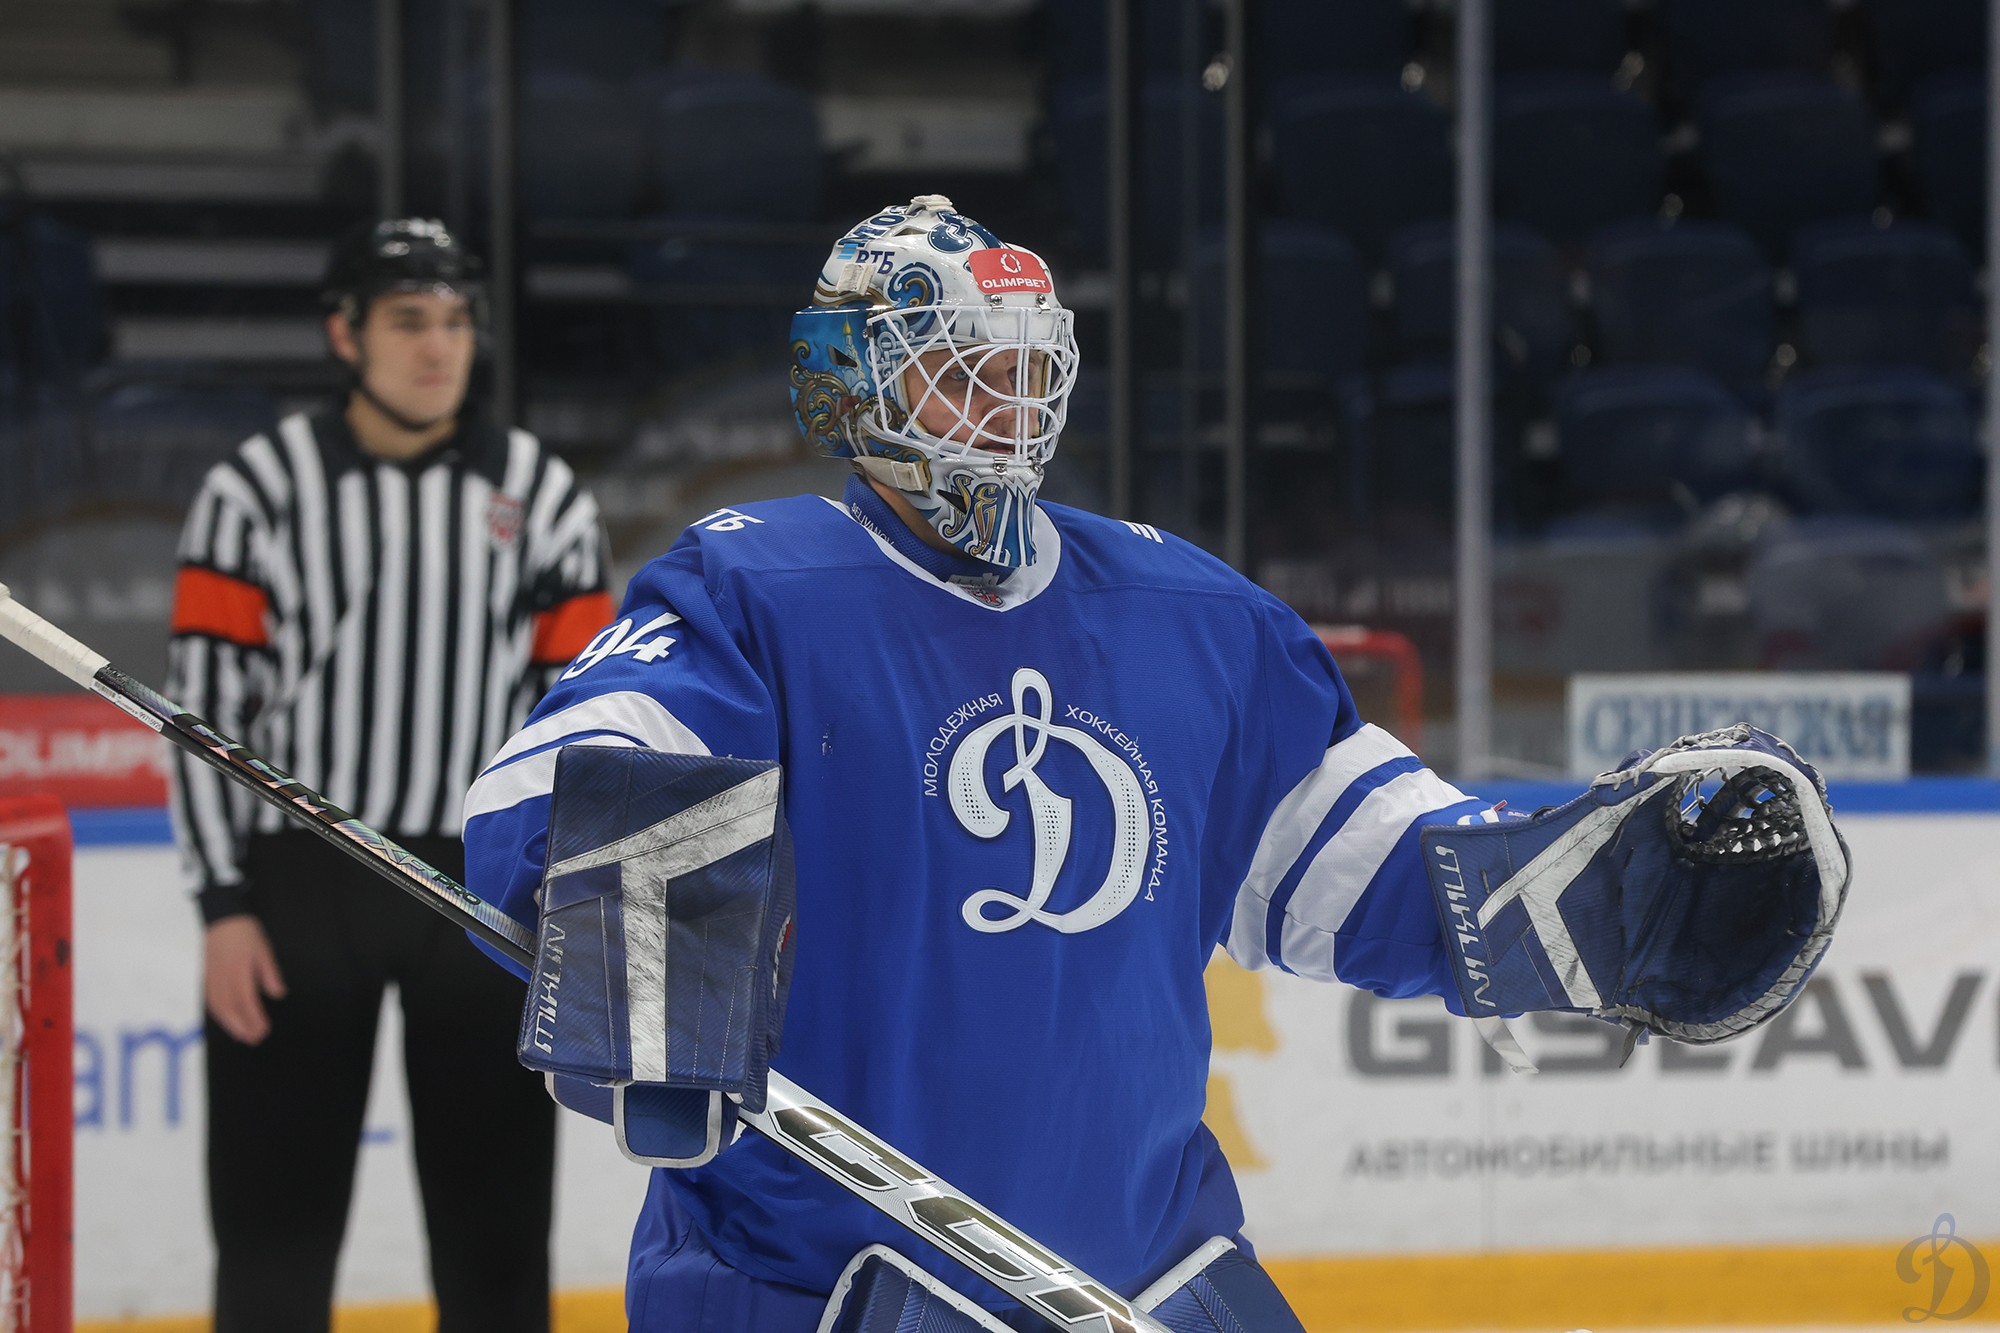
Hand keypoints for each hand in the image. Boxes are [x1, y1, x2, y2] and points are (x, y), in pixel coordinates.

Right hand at [204, 915, 287, 1044]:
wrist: (222, 918)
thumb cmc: (246, 933)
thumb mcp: (264, 950)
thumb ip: (270, 974)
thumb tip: (278, 994)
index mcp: (239, 971)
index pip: (247, 1001)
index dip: (255, 1018)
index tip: (264, 1030)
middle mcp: (223, 978)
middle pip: (231, 1010)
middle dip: (243, 1027)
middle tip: (255, 1039)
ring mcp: (212, 978)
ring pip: (219, 1008)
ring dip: (230, 1025)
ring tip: (243, 1036)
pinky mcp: (206, 977)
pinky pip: (211, 1001)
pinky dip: (219, 1015)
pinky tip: (227, 1021)